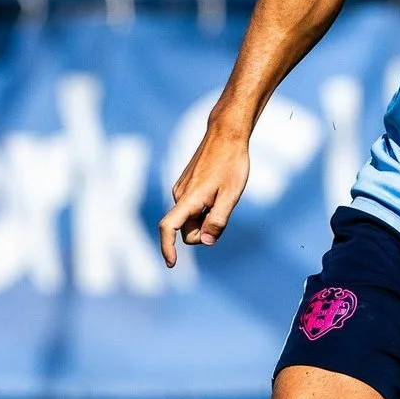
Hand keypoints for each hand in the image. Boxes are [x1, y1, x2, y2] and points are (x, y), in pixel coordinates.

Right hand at [158, 125, 250, 266]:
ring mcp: (181, 189)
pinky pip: (192, 207)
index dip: (167, 248)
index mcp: (189, 199)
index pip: (169, 227)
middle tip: (224, 211)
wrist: (226, 134)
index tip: (172, 264)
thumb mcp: (231, 195)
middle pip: (187, 229)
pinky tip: (218, 190)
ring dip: (205, 217)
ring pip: (191, 218)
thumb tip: (205, 243)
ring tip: (223, 195)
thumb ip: (218, 221)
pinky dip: (204, 208)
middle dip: (203, 231)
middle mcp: (179, 194)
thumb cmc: (232, 164)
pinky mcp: (185, 184)